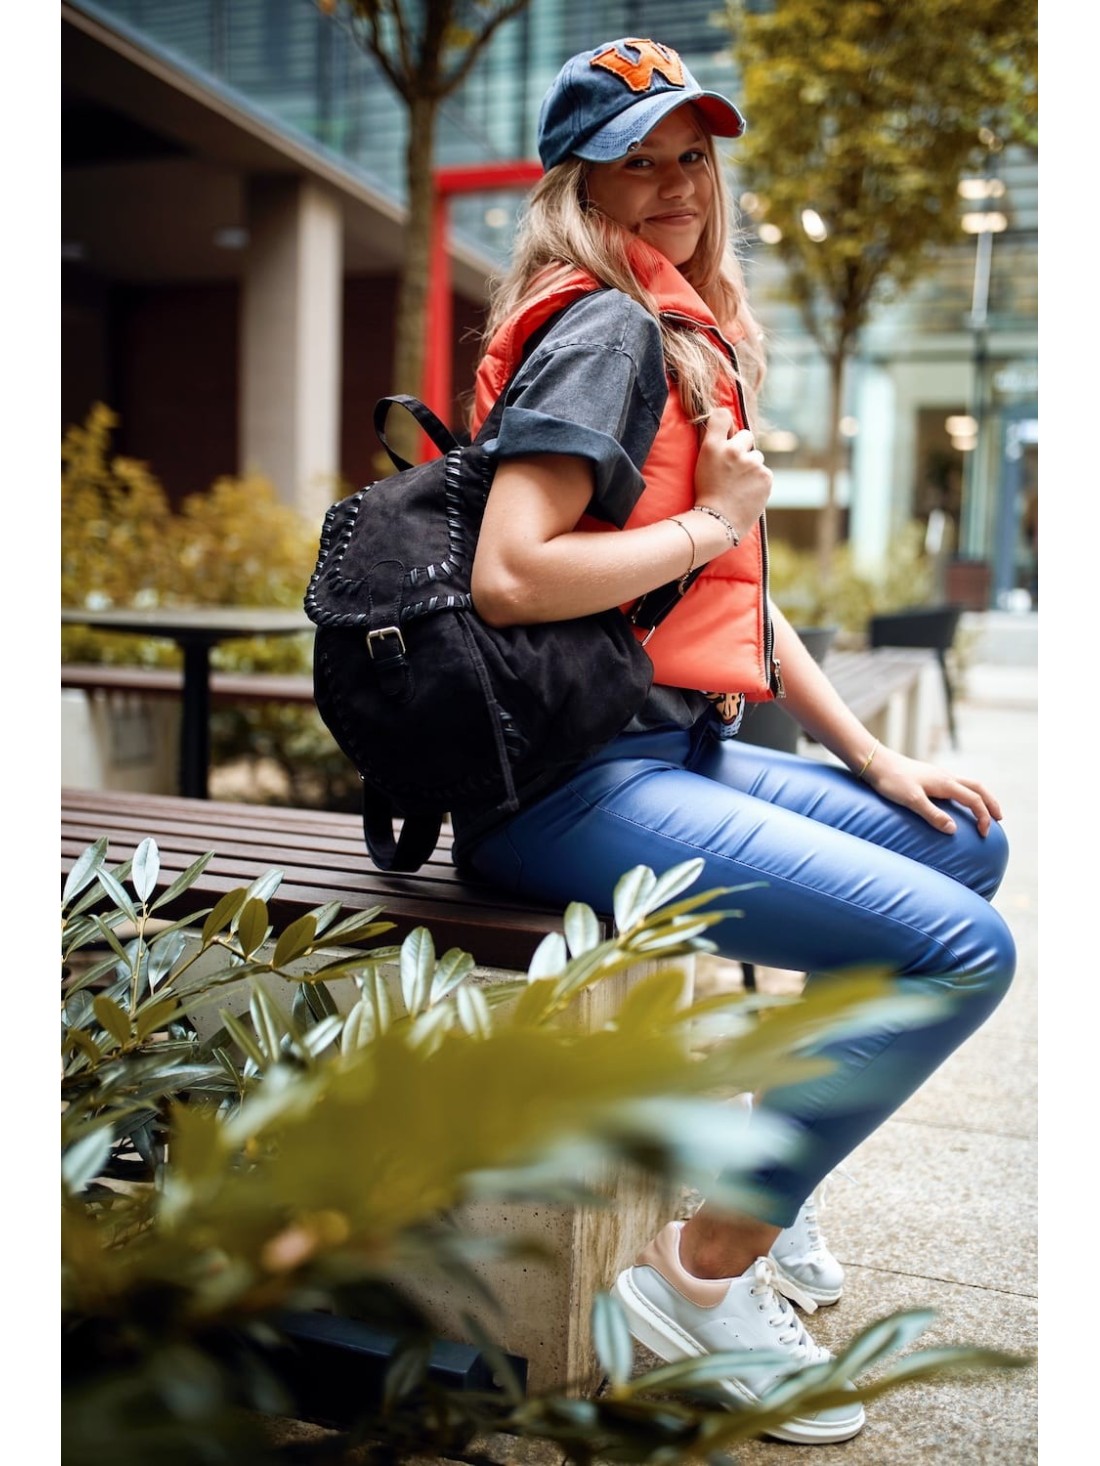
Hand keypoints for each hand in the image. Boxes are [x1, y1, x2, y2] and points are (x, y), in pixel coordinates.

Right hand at [694, 409, 771, 538]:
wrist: (718, 521)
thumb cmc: (707, 493)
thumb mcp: (702, 464)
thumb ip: (715, 442)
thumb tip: (726, 421)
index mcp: (712, 446)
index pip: (722, 416)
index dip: (725, 420)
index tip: (726, 428)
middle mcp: (733, 450)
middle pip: (746, 436)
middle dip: (743, 448)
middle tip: (732, 468)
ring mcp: (752, 463)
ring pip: (756, 457)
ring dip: (751, 467)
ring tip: (738, 485)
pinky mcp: (766, 476)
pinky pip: (764, 472)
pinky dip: (758, 481)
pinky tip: (746, 492)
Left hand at [862, 745, 1002, 835]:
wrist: (875, 762)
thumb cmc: (891, 781)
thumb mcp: (912, 800)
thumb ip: (933, 815)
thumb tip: (954, 830)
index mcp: (945, 783)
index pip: (974, 800)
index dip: (983, 817)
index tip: (985, 834)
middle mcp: (946, 777)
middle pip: (978, 788)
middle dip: (991, 803)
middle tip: (999, 819)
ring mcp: (938, 775)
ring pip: (968, 784)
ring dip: (980, 797)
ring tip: (984, 810)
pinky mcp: (929, 776)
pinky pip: (956, 784)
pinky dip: (966, 793)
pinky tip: (958, 802)